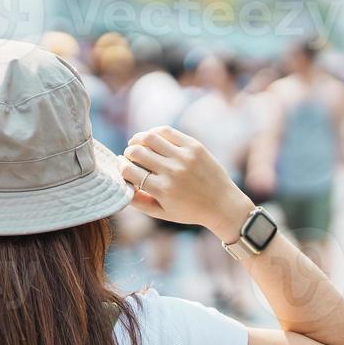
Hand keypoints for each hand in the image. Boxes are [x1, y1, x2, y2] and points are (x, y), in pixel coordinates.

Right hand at [118, 127, 253, 234]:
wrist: (223, 204)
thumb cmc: (189, 211)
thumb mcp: (162, 212)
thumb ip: (138, 201)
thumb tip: (122, 183)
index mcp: (162, 190)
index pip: (129, 171)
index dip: (121, 166)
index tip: (122, 166)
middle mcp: (172, 172)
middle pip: (136, 152)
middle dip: (128, 153)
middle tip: (130, 156)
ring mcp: (184, 157)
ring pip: (149, 138)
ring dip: (137, 139)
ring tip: (136, 144)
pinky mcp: (194, 146)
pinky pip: (167, 132)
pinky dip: (154, 132)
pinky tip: (151, 138)